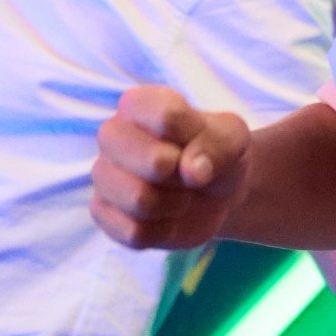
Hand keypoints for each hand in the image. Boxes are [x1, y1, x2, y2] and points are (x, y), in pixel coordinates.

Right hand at [91, 85, 250, 248]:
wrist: (214, 192)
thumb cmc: (216, 153)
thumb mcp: (233, 138)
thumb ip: (219, 145)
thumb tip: (192, 172)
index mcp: (139, 104)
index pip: (167, 117)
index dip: (196, 139)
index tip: (201, 142)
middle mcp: (112, 134)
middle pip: (153, 162)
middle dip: (186, 176)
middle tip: (191, 174)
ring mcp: (103, 175)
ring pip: (140, 200)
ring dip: (176, 204)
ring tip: (180, 194)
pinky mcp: (102, 212)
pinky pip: (135, 232)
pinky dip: (163, 230)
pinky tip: (166, 217)